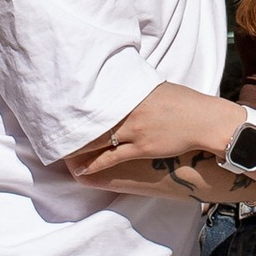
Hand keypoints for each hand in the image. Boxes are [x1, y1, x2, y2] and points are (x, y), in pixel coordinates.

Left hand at [71, 82, 243, 195]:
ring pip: (97, 139)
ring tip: (58, 150)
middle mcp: (130, 110)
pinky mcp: (141, 148)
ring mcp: (135, 130)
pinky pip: (110, 158)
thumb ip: (138, 91)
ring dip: (77, 146)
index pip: (98, 97)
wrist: (206, 121)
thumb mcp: (158, 90)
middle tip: (49, 129)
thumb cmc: (185, 104)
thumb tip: (122, 88)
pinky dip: (93, 163)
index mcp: (134, 93)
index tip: (60, 105)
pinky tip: (79, 167)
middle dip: (71, 125)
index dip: (77, 104)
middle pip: (92, 118)